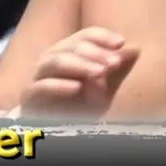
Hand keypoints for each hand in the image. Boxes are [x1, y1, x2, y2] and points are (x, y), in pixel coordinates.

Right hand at [19, 27, 139, 117]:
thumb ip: (117, 69)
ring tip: (100, 73)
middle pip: (72, 46)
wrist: (56, 129)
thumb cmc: (81, 105)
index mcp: (69, 52)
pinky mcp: (30, 96)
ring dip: (80, 65)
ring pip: (56, 61)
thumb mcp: (105, 88)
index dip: (102, 36)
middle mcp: (52, 59)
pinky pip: (41, 87)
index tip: (121, 43)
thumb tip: (136, 48)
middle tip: (115, 63)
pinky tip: (76, 88)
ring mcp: (38, 77)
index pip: (85, 36)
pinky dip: (59, 85)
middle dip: (96, 53)